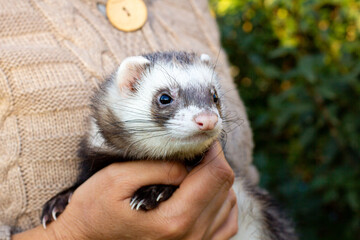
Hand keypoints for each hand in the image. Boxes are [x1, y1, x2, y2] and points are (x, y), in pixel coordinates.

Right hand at [13, 141, 236, 239]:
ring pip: (229, 203)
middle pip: (225, 187)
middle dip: (214, 161)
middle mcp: (191, 236)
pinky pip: (227, 224)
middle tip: (195, 151)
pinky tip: (204, 193)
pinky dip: (222, 203)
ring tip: (195, 171)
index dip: (212, 149)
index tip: (199, 139)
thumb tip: (187, 164)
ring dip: (217, 181)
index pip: (215, 174)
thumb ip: (158, 168)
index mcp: (175, 218)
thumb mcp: (118, 179)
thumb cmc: (95, 209)